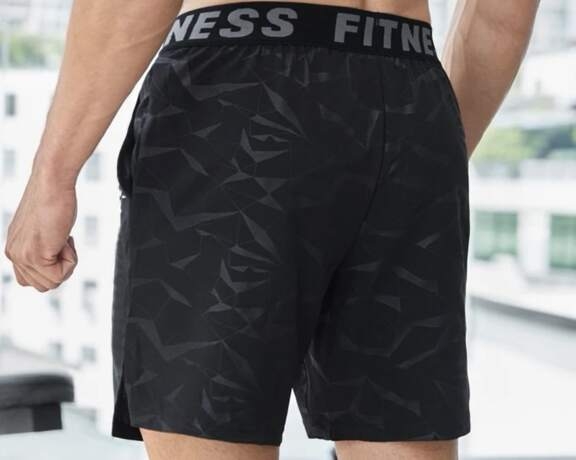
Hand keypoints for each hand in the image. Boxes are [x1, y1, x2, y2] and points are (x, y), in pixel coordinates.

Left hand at [4, 169, 77, 291]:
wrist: (52, 183)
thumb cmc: (54, 199)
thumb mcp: (44, 228)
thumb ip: (42, 245)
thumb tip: (53, 252)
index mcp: (14, 249)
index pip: (31, 280)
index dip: (52, 266)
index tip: (58, 242)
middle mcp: (13, 254)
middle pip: (43, 286)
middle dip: (60, 269)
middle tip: (63, 241)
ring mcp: (23, 256)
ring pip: (52, 283)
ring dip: (66, 264)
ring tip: (64, 239)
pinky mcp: (36, 255)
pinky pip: (60, 275)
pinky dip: (71, 260)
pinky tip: (66, 239)